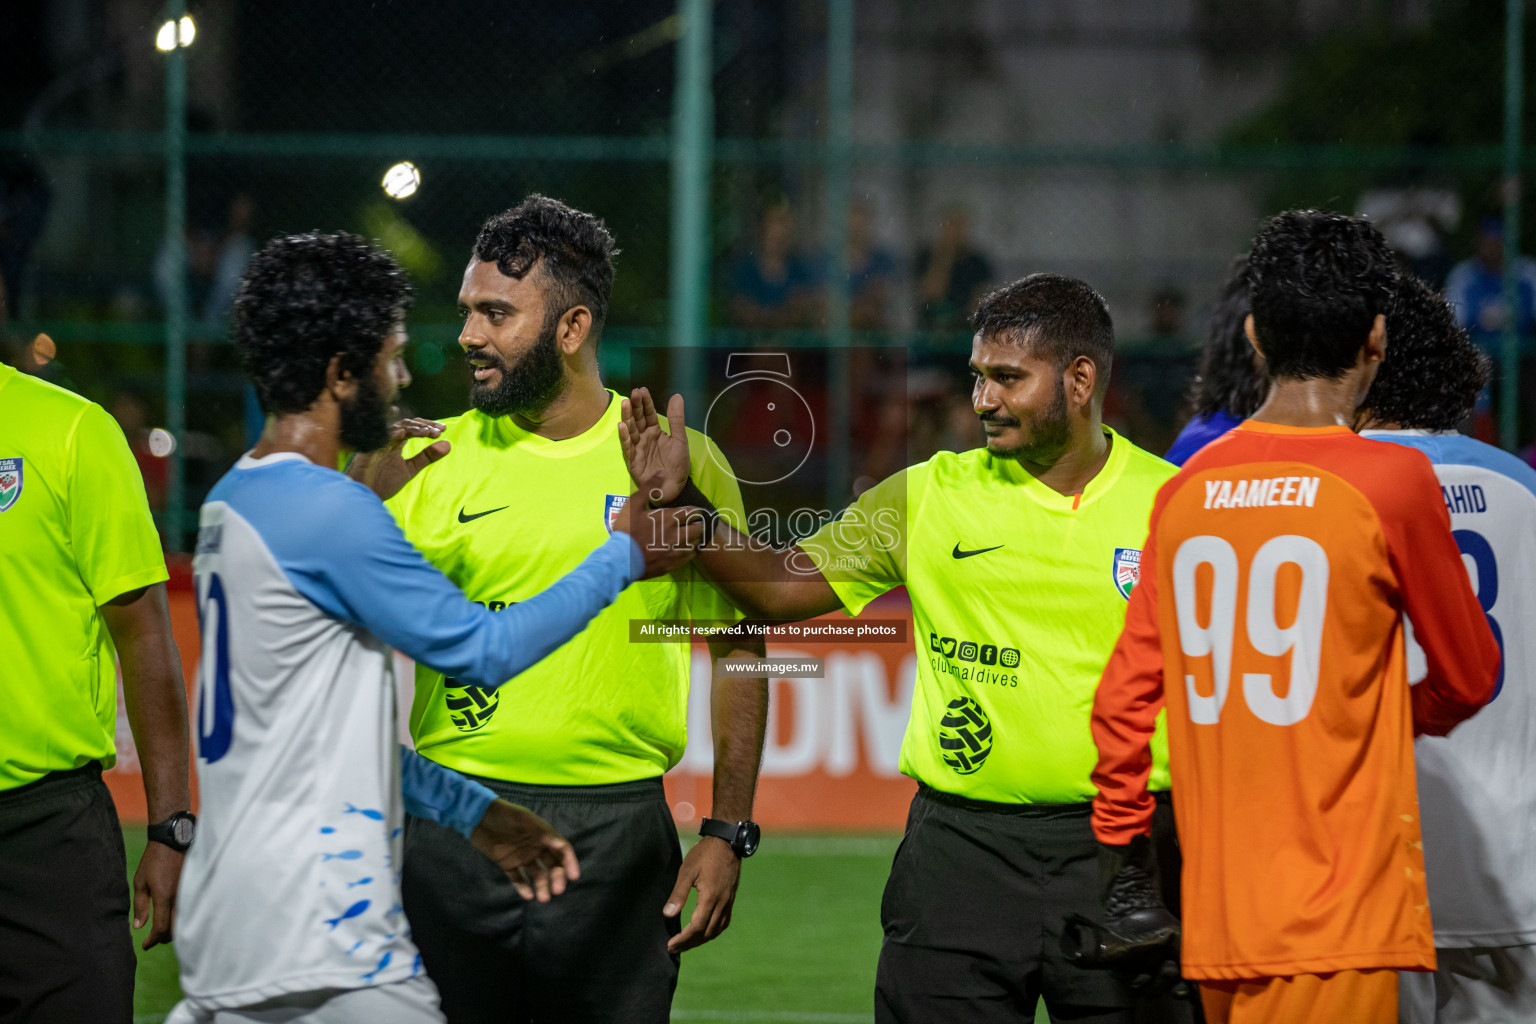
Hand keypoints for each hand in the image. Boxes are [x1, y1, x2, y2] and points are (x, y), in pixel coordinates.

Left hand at [132, 840, 183, 948]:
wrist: (173, 841)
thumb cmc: (153, 860)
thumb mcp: (140, 882)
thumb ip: (140, 906)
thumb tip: (138, 927)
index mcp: (163, 897)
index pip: (160, 928)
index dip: (152, 940)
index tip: (144, 945)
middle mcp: (178, 898)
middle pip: (174, 929)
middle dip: (163, 938)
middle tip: (152, 939)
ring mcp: (187, 894)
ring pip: (182, 921)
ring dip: (172, 929)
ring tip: (161, 930)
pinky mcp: (192, 889)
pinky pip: (187, 910)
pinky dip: (179, 919)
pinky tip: (171, 917)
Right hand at [347, 418, 451, 499]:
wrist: (366, 495)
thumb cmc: (384, 482)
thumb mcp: (410, 469)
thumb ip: (427, 457)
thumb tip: (448, 444)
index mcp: (396, 442)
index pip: (414, 428)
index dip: (428, 427)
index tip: (443, 429)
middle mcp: (387, 439)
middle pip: (407, 424)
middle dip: (424, 425)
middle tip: (439, 430)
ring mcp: (378, 443)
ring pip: (395, 428)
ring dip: (413, 428)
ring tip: (427, 433)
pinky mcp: (368, 449)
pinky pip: (378, 437)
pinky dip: (390, 434)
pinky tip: (402, 435)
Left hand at [470, 799, 580, 902]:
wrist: (478, 817)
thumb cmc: (503, 815)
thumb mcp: (523, 819)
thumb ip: (542, 831)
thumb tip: (561, 844)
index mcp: (543, 835)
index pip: (562, 850)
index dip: (570, 862)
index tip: (573, 876)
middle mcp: (535, 847)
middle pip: (552, 865)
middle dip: (557, 878)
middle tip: (556, 891)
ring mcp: (522, 857)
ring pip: (537, 874)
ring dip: (542, 886)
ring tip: (542, 898)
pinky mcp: (507, 864)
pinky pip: (518, 878)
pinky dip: (523, 887)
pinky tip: (528, 895)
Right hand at [612, 481, 706, 578]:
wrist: (621, 560)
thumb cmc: (626, 530)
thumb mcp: (633, 504)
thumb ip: (649, 488)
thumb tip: (662, 472)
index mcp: (669, 518)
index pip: (692, 512)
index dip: (696, 510)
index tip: (696, 511)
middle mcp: (677, 534)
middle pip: (698, 528)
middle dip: (699, 524)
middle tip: (697, 523)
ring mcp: (676, 550)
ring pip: (696, 543)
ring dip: (697, 538)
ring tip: (694, 536)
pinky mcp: (674, 564)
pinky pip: (690, 556)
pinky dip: (692, 551)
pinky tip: (688, 549)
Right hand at [618, 388, 690, 504]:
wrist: (675, 488)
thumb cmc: (677, 465)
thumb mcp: (680, 440)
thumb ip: (676, 419)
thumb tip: (676, 396)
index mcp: (655, 432)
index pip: (649, 414)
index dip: (645, 403)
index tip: (642, 390)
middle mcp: (644, 438)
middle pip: (638, 419)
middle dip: (635, 406)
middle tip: (633, 393)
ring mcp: (637, 448)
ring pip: (631, 430)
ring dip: (627, 417)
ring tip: (625, 404)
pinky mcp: (632, 461)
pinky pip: (628, 447)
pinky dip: (624, 436)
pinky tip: (621, 425)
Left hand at [664, 835, 740, 952]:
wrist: (727, 842)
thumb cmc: (704, 854)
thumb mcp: (687, 871)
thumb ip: (678, 894)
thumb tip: (668, 915)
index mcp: (710, 897)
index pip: (696, 927)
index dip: (683, 939)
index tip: (670, 945)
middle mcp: (722, 903)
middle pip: (707, 933)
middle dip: (690, 943)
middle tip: (674, 948)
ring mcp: (728, 902)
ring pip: (716, 930)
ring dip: (701, 940)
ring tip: (686, 943)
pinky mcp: (730, 899)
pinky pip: (723, 923)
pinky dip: (712, 932)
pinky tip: (704, 931)